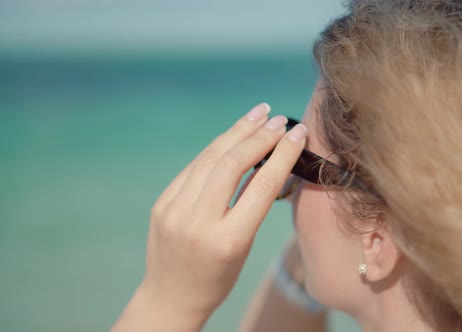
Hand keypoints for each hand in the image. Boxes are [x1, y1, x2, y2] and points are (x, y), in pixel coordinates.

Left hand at [139, 104, 306, 326]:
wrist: (171, 296)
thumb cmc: (218, 277)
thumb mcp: (243, 246)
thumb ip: (251, 204)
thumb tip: (267, 158)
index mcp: (228, 240)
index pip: (261, 187)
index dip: (282, 155)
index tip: (298, 134)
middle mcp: (198, 222)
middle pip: (232, 164)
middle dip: (259, 137)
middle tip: (279, 120)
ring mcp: (175, 210)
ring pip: (210, 158)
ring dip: (237, 132)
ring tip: (259, 114)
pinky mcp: (163, 203)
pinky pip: (194, 167)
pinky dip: (217, 148)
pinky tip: (232, 135)